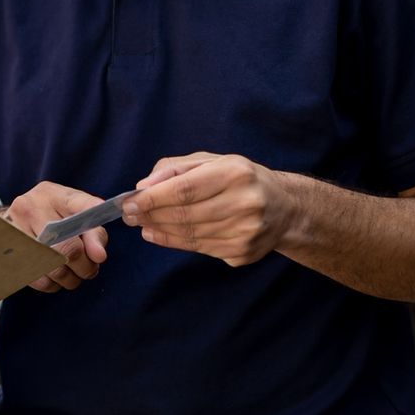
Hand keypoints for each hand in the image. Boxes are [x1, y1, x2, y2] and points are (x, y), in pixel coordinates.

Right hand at [4, 181, 108, 291]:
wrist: (17, 216)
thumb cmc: (53, 215)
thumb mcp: (75, 213)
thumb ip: (94, 230)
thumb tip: (98, 256)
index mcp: (53, 194)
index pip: (79, 207)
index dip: (93, 234)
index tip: (100, 256)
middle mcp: (31, 207)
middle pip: (68, 248)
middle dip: (85, 266)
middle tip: (90, 270)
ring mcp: (15, 229)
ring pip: (54, 268)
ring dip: (70, 278)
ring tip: (74, 275)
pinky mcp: (9, 252)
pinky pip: (38, 279)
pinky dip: (52, 284)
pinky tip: (55, 277)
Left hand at [124, 153, 291, 266]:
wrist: (286, 209)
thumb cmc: (242, 179)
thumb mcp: (213, 161)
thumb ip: (176, 168)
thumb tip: (143, 187)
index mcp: (236, 173)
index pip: (185, 189)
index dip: (153, 198)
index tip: (129, 202)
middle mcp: (245, 203)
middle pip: (185, 214)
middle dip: (151, 215)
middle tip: (129, 215)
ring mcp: (246, 232)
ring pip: (189, 234)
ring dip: (159, 230)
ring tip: (141, 224)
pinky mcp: (243, 253)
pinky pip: (199, 249)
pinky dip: (174, 242)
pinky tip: (159, 234)